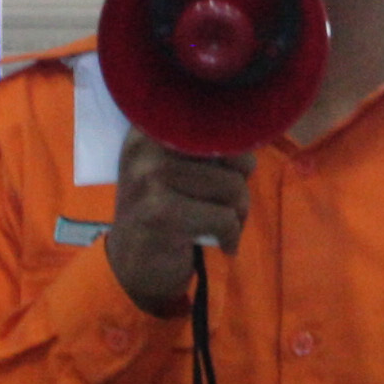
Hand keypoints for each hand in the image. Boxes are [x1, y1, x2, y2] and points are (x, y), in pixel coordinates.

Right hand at [100, 141, 254, 316]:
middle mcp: (145, 144)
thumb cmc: (164, 210)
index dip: (234, 147)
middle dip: (240, 183)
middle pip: (229, 151)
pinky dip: (232, 236)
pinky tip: (222, 244)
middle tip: (229, 205)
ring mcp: (149, 176)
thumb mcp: (176, 166)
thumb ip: (204, 144)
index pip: (213, 119)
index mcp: (151, 125)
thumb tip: (250, 136)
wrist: (132, 264)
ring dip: (239, 213)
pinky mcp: (159, 212)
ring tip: (226, 226)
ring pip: (231, 185)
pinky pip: (224, 218)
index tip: (228, 170)